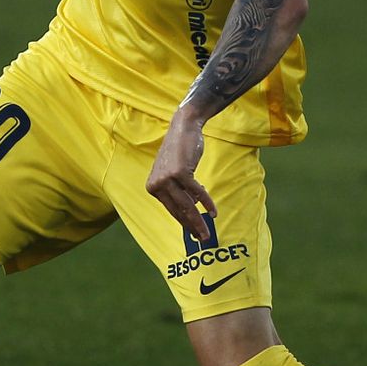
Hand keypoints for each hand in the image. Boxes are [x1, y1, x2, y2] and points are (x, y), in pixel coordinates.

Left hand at [147, 108, 219, 242]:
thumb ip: (179, 191)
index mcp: (153, 186)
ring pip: (186, 205)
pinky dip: (206, 203)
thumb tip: (192, 209)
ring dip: (199, 220)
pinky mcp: (179, 173)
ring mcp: (167, 178)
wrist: (183, 127)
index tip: (194, 233)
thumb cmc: (181, 151)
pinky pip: (196, 193)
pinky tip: (213, 212)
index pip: (171, 209)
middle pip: (178, 211)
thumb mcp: (175, 173)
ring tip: (207, 231)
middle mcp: (156, 184)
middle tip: (202, 238)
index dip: (184, 223)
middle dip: (192, 226)